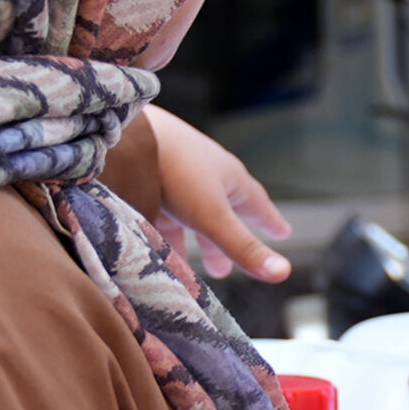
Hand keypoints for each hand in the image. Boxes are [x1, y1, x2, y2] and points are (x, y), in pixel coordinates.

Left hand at [145, 104, 291, 280]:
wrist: (124, 136)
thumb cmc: (177, 170)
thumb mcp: (214, 217)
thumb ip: (243, 247)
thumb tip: (283, 273)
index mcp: (229, 176)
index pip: (257, 203)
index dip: (270, 221)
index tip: (283, 233)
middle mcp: (205, 173)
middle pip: (222, 213)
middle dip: (224, 242)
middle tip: (225, 269)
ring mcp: (174, 174)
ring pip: (188, 215)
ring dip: (190, 241)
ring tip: (184, 269)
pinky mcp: (145, 178)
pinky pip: (160, 211)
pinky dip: (162, 232)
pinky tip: (153, 247)